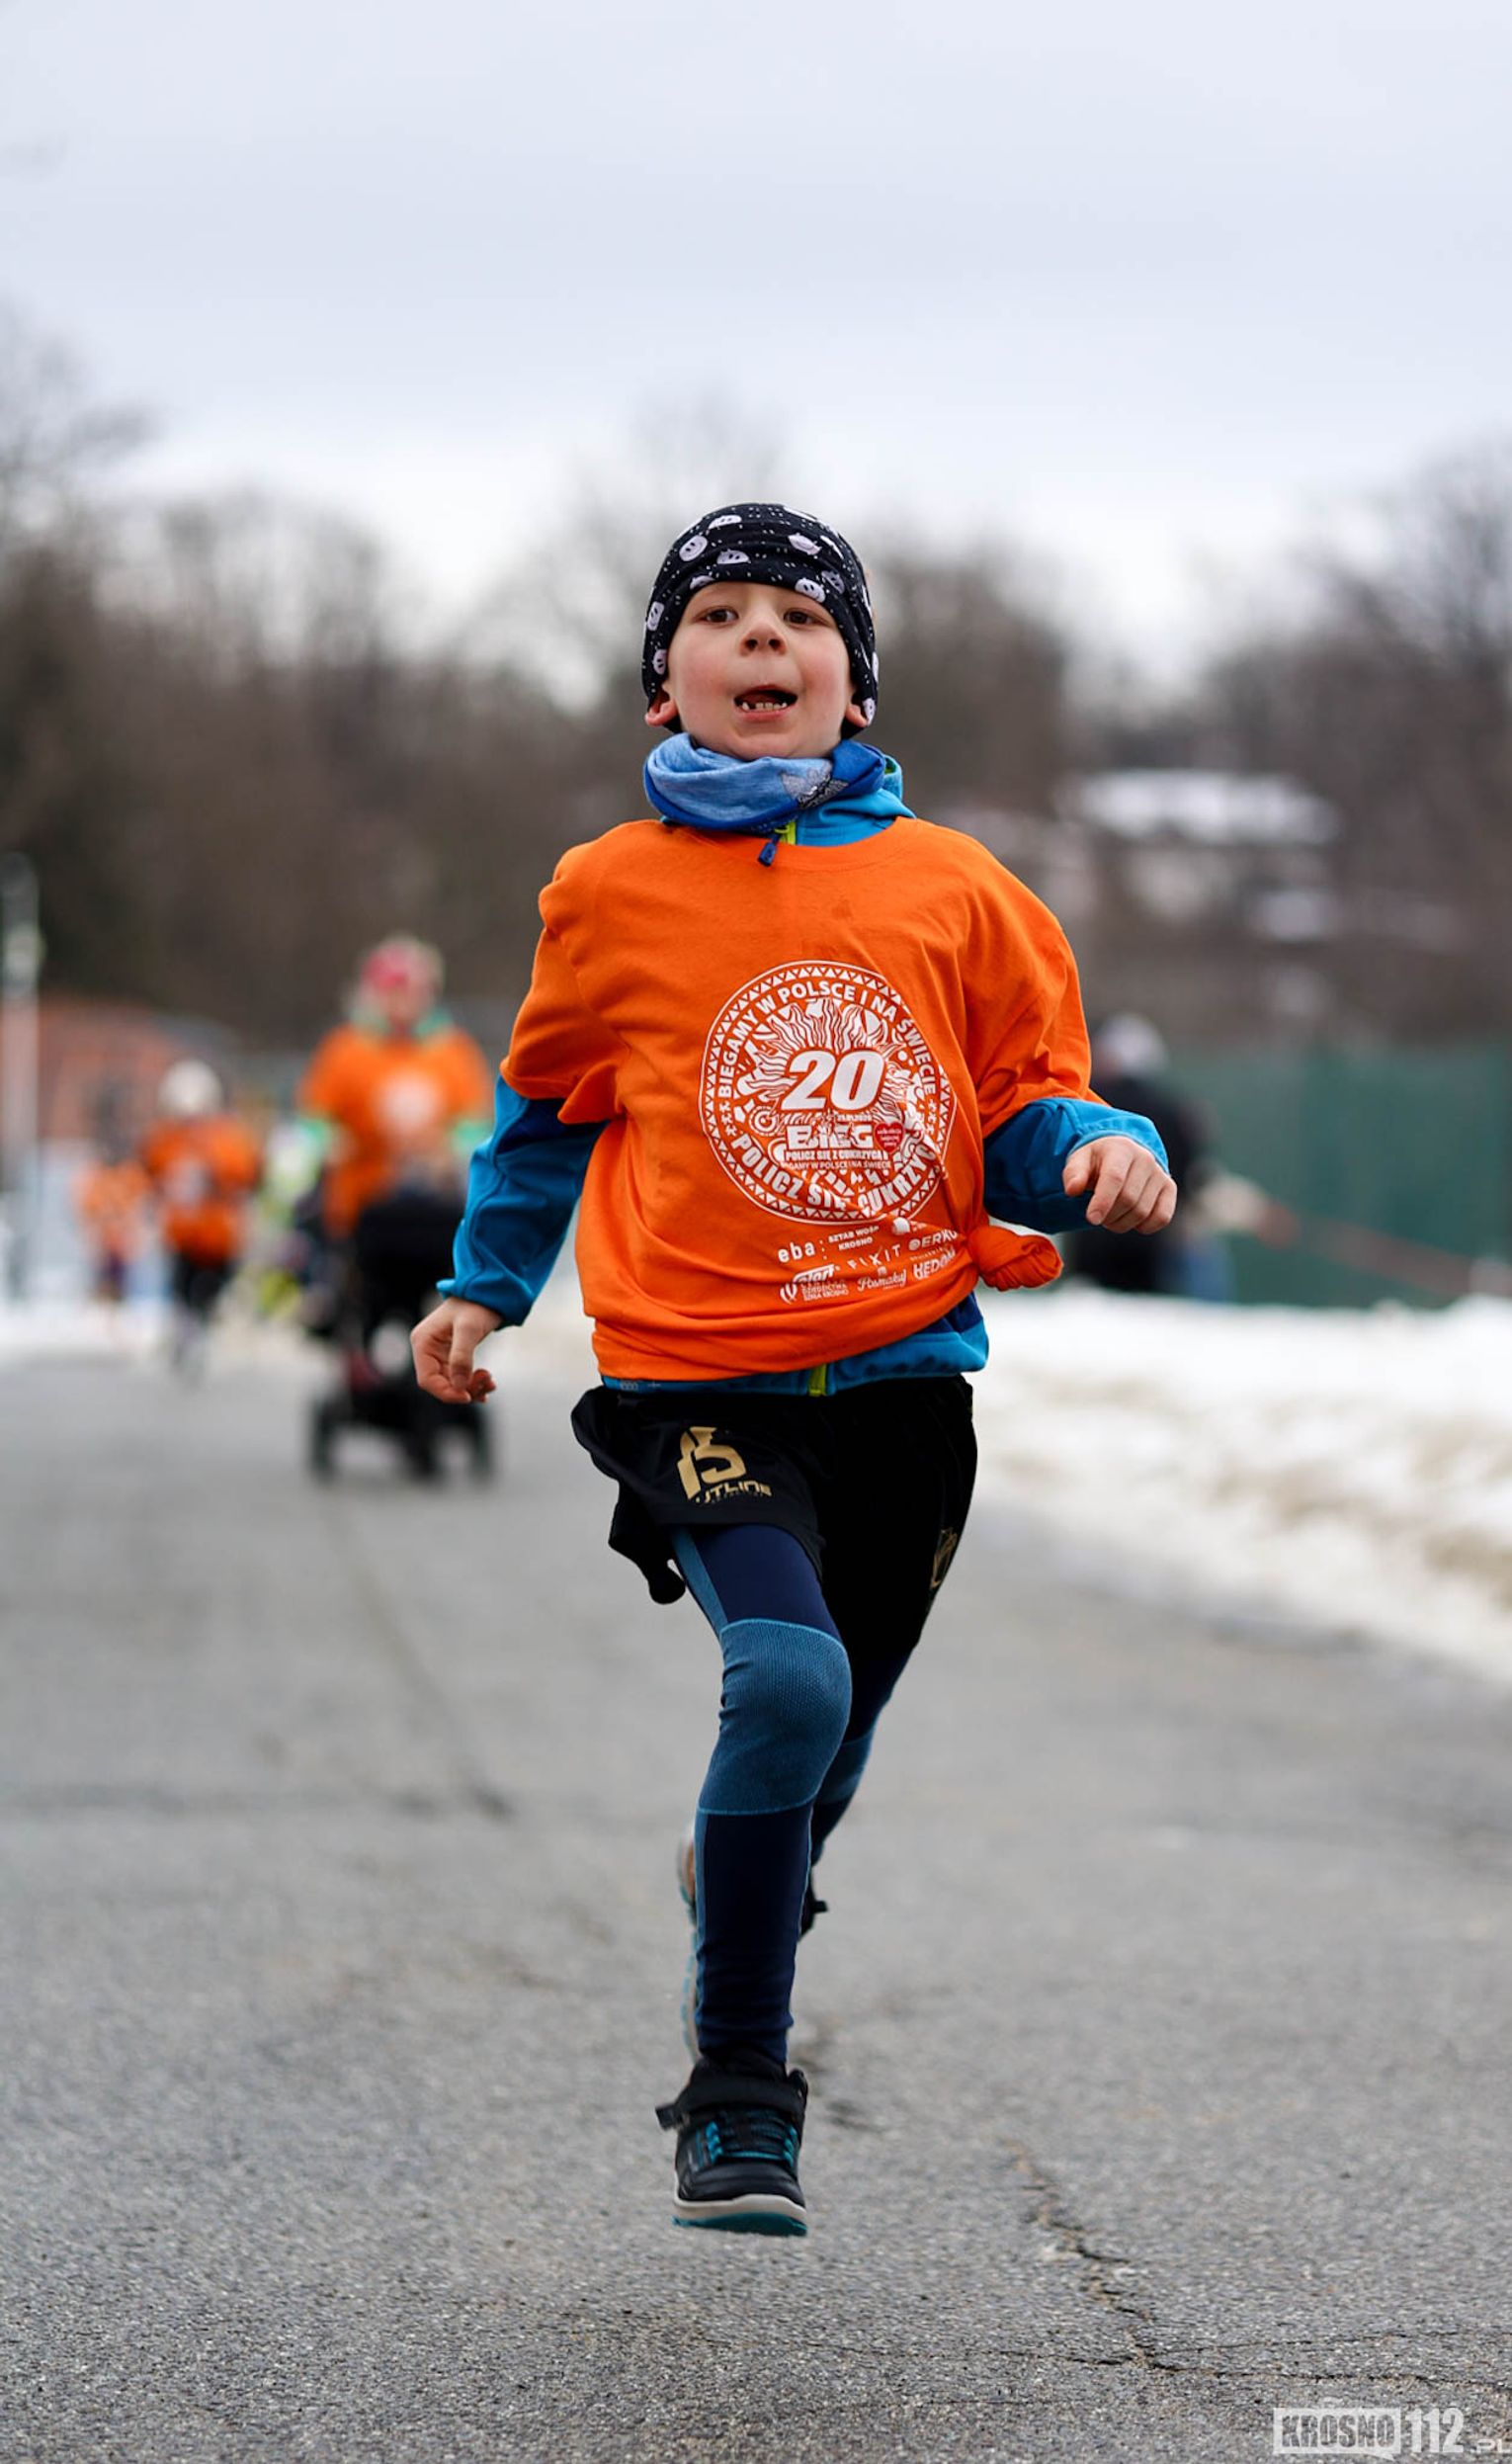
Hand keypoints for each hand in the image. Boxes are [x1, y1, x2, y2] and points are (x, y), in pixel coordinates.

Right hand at [411, 1297, 502, 1402]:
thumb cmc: (476, 1305)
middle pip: (440, 1383)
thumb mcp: (469, 1329)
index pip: (427, 1379)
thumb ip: (462, 1357)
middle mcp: (427, 1349)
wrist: (488, 1293)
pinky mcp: (451, 1355)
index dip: (446, 1392)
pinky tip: (488, 1383)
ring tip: (490, 1382)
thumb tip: (460, 1386)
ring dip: (471, 1387)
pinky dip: (473, 1383)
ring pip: (451, 1383)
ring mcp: (438, 1353)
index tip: (468, 1397)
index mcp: (423, 1342)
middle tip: (487, 1382)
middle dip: (463, 1388)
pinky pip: (459, 1377)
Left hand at [1062, 1137, 1176, 1233]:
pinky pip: (1162, 1217)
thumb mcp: (1079, 1160)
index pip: (1115, 1178)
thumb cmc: (1097, 1161)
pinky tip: (1130, 1219)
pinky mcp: (1169, 1188)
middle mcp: (1145, 1158)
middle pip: (1128, 1199)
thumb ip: (1073, 1174)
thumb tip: (1073, 1189)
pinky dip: (1144, 1227)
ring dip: (1121, 1223)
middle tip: (1097, 1216)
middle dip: (1108, 1215)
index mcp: (1121, 1148)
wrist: (1122, 1154)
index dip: (1103, 1201)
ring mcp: (1160, 1173)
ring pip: (1142, 1212)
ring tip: (1110, 1216)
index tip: (1091, 1219)